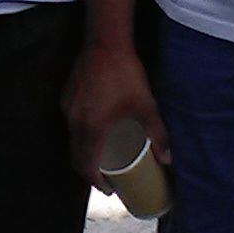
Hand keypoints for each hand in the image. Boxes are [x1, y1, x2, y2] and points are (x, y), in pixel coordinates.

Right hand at [62, 36, 169, 189]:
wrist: (105, 43)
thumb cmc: (126, 76)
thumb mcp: (146, 106)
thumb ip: (157, 134)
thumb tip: (167, 160)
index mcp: (92, 129)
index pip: (87, 165)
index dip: (96, 182)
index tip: (109, 189)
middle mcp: (74, 122)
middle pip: (76, 156)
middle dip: (89, 172)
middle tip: (107, 179)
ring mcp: (67, 109)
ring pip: (72, 140)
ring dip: (85, 154)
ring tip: (102, 158)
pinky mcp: (66, 97)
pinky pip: (71, 124)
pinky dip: (81, 136)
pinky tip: (94, 131)